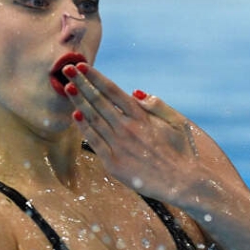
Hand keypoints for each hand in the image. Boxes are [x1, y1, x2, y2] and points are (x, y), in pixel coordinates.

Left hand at [62, 64, 242, 205]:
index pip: (114, 92)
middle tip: (68, 69)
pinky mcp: (114, 163)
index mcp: (143, 117)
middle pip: (99, 101)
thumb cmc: (183, 153)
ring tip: (67, 87)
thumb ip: (157, 105)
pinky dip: (84, 128)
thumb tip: (136, 92)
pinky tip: (76, 116)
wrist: (182, 182)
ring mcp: (119, 146)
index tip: (84, 66)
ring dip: (79, 101)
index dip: (97, 78)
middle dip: (82, 83)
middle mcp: (128, 128)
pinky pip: (94, 142)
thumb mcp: (177, 123)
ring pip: (93, 119)